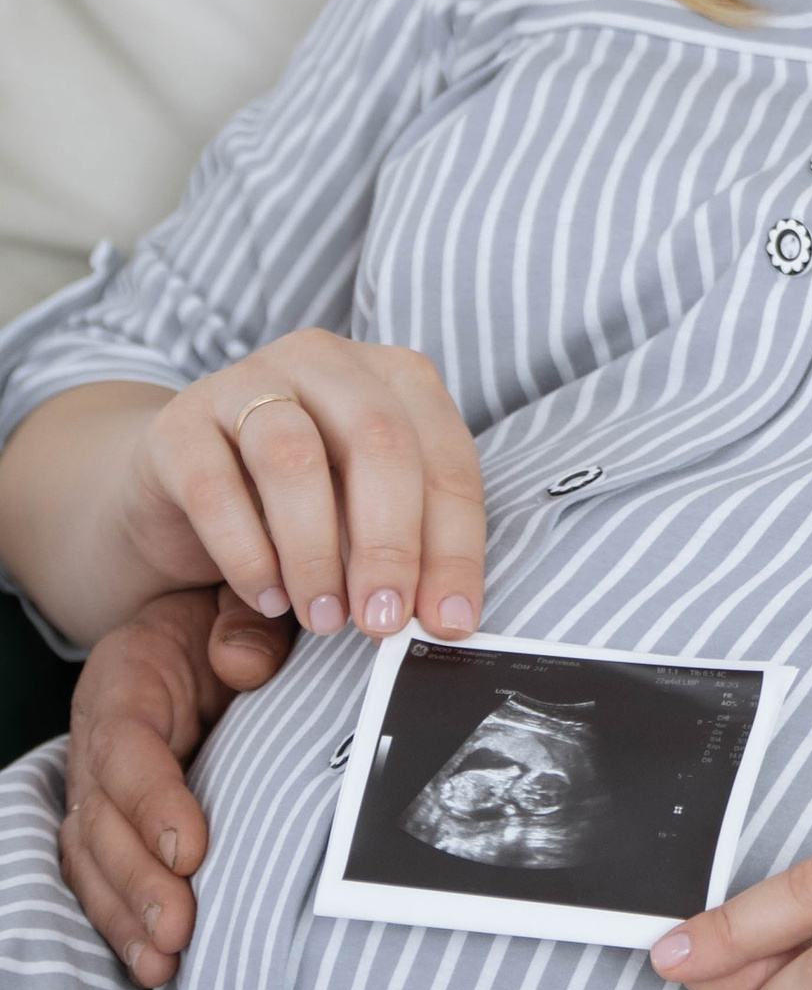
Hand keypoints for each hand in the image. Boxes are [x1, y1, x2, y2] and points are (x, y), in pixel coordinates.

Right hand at [59, 586, 295, 985]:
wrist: (196, 626)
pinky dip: (121, 922)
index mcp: (126, 678)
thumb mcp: (240, 602)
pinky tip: (150, 968)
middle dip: (138, 879)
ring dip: (125, 914)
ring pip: (93, 857)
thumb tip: (245, 667)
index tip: (190, 848)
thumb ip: (245, 626)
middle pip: (101, 817)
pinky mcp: (111, 821)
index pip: (127, 746)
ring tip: (163, 964)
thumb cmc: (229, 620)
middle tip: (180, 928)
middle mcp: (99, 737)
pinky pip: (101, 875)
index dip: (152, 800)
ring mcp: (98, 784)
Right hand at [112, 331, 486, 639]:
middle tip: (384, 621)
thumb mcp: (362, 526)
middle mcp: (327, 362)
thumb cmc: (297, 506)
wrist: (181, 485)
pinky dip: (247, 554)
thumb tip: (442, 627)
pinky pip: (215, 487)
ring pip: (294, 457)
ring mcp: (247, 382)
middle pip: (379, 440)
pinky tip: (268, 599)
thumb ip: (400, 561)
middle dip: (391, 544)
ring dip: (316, 552)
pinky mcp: (179, 423)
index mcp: (396, 377)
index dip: (455, 545)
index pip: (446, 457)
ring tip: (324, 619)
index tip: (449, 622)